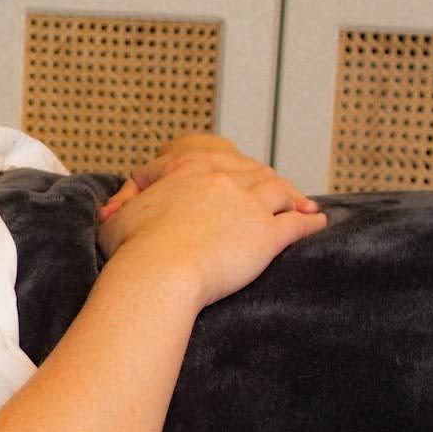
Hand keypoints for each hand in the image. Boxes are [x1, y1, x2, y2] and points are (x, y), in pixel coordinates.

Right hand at [98, 164, 327, 307]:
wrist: (159, 271)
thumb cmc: (132, 250)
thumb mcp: (116, 221)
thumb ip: (122, 211)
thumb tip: (114, 214)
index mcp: (186, 171)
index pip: (210, 160)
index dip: (224, 168)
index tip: (232, 174)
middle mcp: (221, 180)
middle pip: (252, 171)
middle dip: (264, 179)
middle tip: (275, 189)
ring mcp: (248, 204)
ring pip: (279, 190)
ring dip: (292, 196)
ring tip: (302, 204)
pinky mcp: (267, 233)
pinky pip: (297, 223)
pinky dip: (310, 222)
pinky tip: (318, 222)